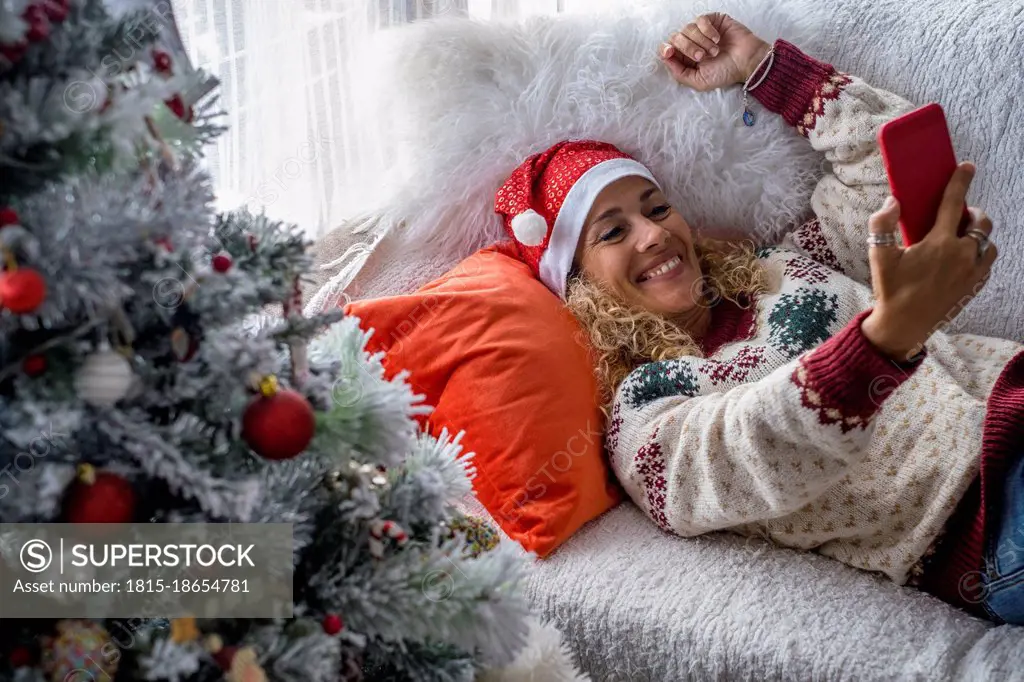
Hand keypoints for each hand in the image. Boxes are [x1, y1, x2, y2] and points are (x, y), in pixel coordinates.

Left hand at [659, 13, 770, 90]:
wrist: (746, 62)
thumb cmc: (725, 73)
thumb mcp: (699, 81)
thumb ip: (679, 73)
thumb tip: (665, 58)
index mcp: (685, 58)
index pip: (667, 49)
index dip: (665, 49)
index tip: (670, 52)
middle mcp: (691, 43)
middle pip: (676, 37)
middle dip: (688, 48)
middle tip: (702, 57)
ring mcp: (701, 31)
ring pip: (688, 29)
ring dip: (701, 42)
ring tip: (714, 51)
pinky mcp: (712, 20)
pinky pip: (701, 20)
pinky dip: (708, 31)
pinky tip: (717, 39)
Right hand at [860, 162, 996, 361]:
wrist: (904, 325)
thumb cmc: (890, 289)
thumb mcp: (878, 256)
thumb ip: (882, 224)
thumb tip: (893, 201)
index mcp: (939, 244)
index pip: (953, 203)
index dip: (960, 181)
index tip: (967, 167)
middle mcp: (962, 255)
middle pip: (981, 222)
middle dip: (972, 213)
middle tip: (958, 214)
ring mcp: (972, 272)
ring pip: (989, 243)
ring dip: (979, 235)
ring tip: (962, 237)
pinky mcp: (975, 286)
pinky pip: (987, 263)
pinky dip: (980, 254)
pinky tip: (963, 258)